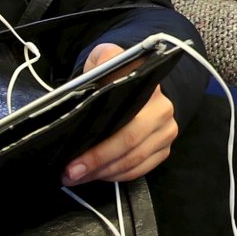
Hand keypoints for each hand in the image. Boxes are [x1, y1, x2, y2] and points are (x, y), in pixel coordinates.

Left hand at [65, 41, 179, 183]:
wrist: (137, 84)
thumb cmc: (114, 75)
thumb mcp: (105, 59)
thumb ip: (100, 63)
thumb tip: (89, 84)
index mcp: (148, 88)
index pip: (125, 119)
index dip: (99, 143)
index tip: (73, 154)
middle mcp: (163, 109)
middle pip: (129, 142)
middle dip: (97, 161)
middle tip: (70, 172)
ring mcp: (166, 131)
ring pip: (134, 160)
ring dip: (103, 172)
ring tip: (77, 176)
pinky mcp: (165, 149)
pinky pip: (141, 169)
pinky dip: (117, 176)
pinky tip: (98, 175)